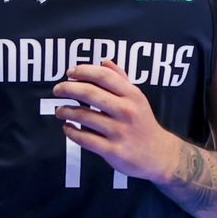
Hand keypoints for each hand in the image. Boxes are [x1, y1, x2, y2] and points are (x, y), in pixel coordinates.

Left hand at [52, 60, 178, 183]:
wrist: (159, 155)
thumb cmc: (143, 122)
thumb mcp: (137, 98)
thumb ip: (120, 79)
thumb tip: (104, 61)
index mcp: (132, 95)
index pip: (103, 76)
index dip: (83, 71)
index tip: (69, 72)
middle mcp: (126, 111)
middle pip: (90, 93)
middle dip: (68, 89)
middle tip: (57, 90)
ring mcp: (119, 131)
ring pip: (84, 116)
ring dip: (66, 111)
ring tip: (59, 110)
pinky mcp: (112, 150)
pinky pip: (84, 139)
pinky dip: (71, 131)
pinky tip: (67, 127)